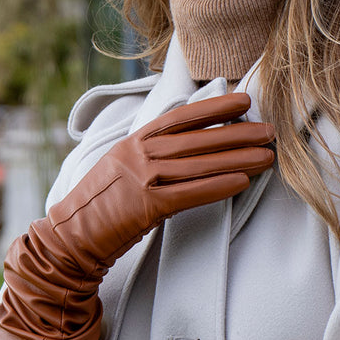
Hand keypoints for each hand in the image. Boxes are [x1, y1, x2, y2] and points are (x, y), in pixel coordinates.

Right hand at [48, 91, 274, 270]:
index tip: (243, 102)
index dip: (214, 108)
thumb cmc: (101, 203)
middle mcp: (139, 154)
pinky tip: (242, 181)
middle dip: (237, 134)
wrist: (71, 238)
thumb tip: (191, 145)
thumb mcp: (122, 165)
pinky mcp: (146, 207)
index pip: (181, 118)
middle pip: (197, 140)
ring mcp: (141, 179)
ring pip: (199, 165)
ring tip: (266, 157)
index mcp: (134, 141)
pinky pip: (190, 194)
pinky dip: (217, 187)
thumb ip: (151, 153)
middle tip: (269, 131)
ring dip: (237, 160)